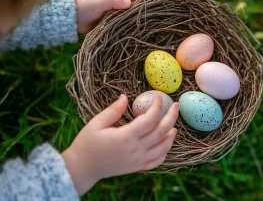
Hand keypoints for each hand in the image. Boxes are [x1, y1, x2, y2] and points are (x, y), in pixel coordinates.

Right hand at [62, 94, 178, 195]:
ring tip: (174, 125)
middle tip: (176, 106)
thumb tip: (125, 96)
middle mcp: (136, 150)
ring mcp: (138, 161)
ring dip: (171, 135)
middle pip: (161, 132)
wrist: (82, 168)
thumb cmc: (87, 144)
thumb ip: (113, 110)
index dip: (157, 107)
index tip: (158, 97)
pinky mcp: (137, 168)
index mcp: (126, 137)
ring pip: (163, 148)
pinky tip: (165, 143)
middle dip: (172, 116)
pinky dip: (165, 151)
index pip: (150, 119)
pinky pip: (157, 161)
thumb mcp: (96, 123)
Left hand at [75, 0, 134, 32]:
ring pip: (124, 10)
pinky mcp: (108, 19)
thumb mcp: (98, 2)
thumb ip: (113, 1)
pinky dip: (124, 21)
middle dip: (133, 5)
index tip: (139, 1)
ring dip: (129, 14)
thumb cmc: (83, 7)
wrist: (71, 21)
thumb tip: (130, 3)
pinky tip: (128, 25)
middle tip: (139, 12)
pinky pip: (120, 19)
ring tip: (135, 20)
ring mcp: (109, 9)